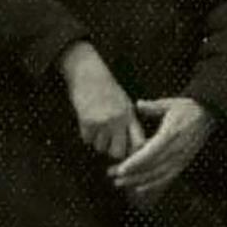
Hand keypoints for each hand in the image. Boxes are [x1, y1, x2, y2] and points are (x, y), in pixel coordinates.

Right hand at [59, 43, 141, 160]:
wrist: (88, 73)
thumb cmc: (106, 88)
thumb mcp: (124, 103)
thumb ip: (129, 122)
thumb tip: (133, 147)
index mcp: (130, 115)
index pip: (139, 143)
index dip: (134, 152)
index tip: (129, 152)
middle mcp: (119, 120)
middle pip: (118, 152)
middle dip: (113, 151)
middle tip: (109, 144)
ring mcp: (103, 121)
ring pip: (100, 147)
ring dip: (98, 142)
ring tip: (97, 128)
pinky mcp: (88, 121)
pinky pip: (87, 139)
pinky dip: (87, 135)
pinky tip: (88, 123)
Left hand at [112, 97, 217, 204]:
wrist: (208, 115)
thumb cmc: (187, 108)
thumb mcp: (170, 104)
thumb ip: (152, 107)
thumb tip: (138, 105)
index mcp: (170, 134)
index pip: (151, 152)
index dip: (135, 162)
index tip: (120, 169)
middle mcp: (176, 150)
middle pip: (151, 166)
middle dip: (131, 173)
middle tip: (113, 176)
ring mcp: (181, 158)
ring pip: (157, 174)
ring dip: (138, 180)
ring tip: (120, 183)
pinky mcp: (183, 163)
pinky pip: (167, 177)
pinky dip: (153, 184)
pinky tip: (138, 188)